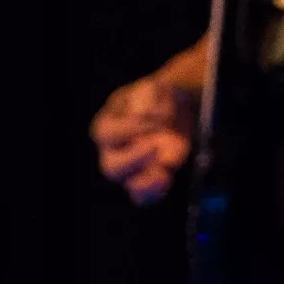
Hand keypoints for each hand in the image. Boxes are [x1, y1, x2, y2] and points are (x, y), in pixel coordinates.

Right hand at [91, 75, 194, 205]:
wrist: (176, 107)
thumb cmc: (157, 96)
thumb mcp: (152, 87)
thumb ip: (147, 96)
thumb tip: (146, 114)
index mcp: (107, 124)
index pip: (107, 133)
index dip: (129, 129)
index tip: (156, 121)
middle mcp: (113, 151)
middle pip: (112, 166)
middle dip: (134, 159)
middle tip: (155, 146)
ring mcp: (129, 169)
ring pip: (127, 184)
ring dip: (145, 180)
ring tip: (164, 168)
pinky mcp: (146, 178)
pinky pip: (143, 195)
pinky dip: (153, 191)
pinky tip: (165, 178)